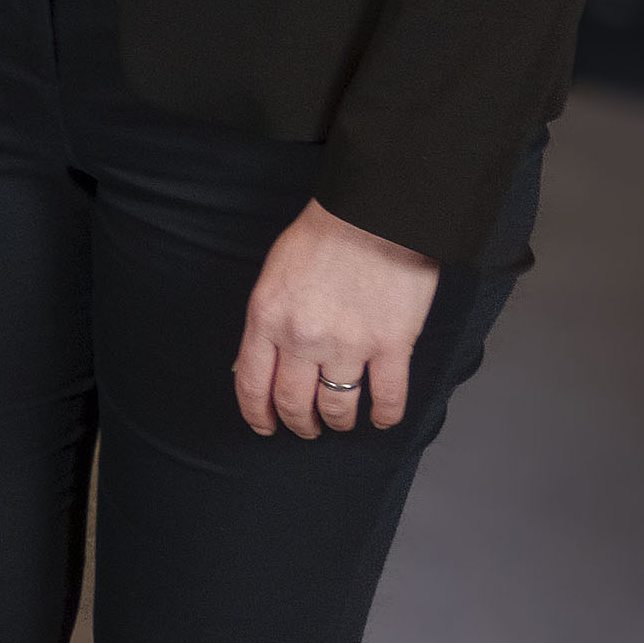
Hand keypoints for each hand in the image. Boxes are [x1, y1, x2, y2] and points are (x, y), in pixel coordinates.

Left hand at [235, 198, 440, 438]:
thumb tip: (261, 360)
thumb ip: (268, 320)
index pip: (252, 385)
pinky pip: (388, 397)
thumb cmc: (322, 236)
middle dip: (298, 423)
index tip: (264, 426)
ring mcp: (348, 345)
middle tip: (305, 429)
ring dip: (337, 422)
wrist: (373, 213)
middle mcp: (302, 339)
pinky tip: (382, 420)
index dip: (257, 415)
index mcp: (266, 319)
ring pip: (337, 407)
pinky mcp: (391, 344)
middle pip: (293, 402)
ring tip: (340, 423)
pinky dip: (385, 416)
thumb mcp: (274, 276)